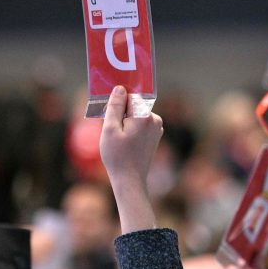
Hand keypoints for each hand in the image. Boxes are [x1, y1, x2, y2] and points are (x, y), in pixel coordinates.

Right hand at [100, 86, 162, 231]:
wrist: (130, 180)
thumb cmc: (117, 156)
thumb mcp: (110, 129)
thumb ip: (115, 106)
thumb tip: (120, 88)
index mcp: (144, 115)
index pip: (130, 96)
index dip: (118, 105)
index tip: (111, 117)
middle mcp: (155, 119)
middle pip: (134, 106)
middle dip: (122, 114)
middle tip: (113, 131)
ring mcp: (157, 128)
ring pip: (137, 115)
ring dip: (127, 122)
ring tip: (119, 139)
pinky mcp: (155, 136)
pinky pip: (141, 125)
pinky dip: (132, 129)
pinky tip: (126, 143)